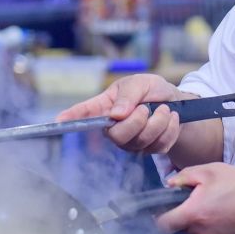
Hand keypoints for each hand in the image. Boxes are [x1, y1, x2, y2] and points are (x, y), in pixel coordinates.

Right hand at [56, 73, 188, 153]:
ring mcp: (130, 142)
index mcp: (107, 106)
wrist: (176, 103)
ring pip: (140, 142)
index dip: (72, 116)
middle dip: (137, 122)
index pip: (85, 112)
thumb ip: (128, 95)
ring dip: (158, 123)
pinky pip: (158, 146)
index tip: (59, 120)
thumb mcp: (141, 83)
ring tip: (165, 109)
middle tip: (147, 108)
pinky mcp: (149, 150)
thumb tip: (117, 114)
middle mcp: (114, 127)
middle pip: (117, 136)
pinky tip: (171, 119)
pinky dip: (169, 130)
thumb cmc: (152, 90)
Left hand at [158, 163, 234, 233]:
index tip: (166, 203)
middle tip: (195, 198)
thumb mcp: (212, 171)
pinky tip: (221, 215)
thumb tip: (168, 185)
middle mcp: (196, 233)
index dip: (158, 214)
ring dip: (194, 220)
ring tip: (212, 205)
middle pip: (175, 227)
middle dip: (180, 214)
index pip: (161, 223)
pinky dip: (205, 227)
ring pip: (189, 232)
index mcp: (192, 214)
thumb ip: (185, 176)